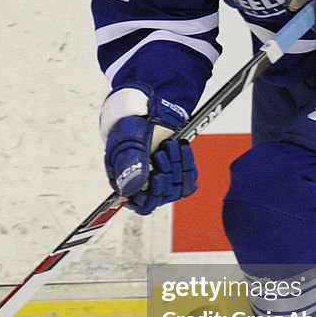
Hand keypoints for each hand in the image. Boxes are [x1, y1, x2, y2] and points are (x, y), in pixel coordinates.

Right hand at [101, 88, 197, 214]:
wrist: (145, 111)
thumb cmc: (130, 126)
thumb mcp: (128, 142)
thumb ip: (130, 165)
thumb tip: (131, 189)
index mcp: (126, 182)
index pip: (142, 205)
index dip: (152, 196)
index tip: (157, 176)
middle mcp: (145, 184)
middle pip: (163, 195)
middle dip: (165, 172)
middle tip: (161, 152)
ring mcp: (161, 177)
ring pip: (178, 187)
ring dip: (177, 165)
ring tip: (170, 145)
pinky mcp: (176, 170)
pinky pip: (189, 178)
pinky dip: (188, 162)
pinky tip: (182, 148)